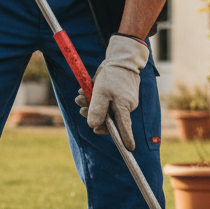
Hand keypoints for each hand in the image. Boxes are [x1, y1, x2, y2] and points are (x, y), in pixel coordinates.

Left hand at [75, 35, 147, 150]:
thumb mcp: (101, 93)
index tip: (129, 150)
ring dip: (90, 105)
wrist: (120, 58)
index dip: (125, 139)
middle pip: (108, 120)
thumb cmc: (112, 76)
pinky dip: (93, 98)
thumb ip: (97, 111)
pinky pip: (104, 101)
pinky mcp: (117, 95)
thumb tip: (93, 126)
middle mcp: (125, 107)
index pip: (125, 128)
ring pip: (104, 110)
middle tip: (81, 109)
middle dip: (92, 116)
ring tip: (80, 97)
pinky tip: (85, 92)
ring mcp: (121, 101)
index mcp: (124, 108)